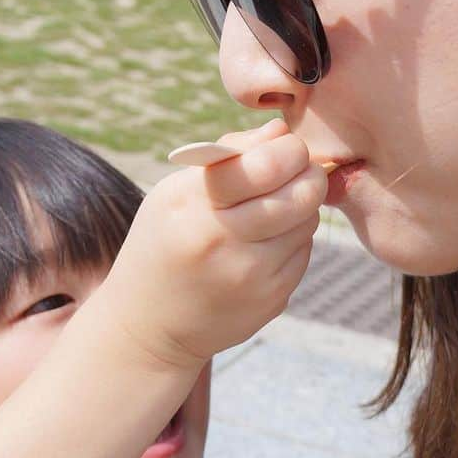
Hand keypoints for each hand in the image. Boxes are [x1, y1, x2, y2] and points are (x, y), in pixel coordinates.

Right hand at [100, 119, 325, 368]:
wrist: (149, 325)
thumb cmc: (163, 243)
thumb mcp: (174, 193)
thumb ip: (229, 156)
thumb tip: (280, 131)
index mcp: (195, 210)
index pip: (266, 165)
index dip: (288, 149)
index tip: (284, 147)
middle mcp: (226, 245)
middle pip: (302, 194)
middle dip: (308, 173)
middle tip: (296, 170)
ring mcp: (253, 278)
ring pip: (307, 221)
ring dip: (299, 207)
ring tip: (271, 209)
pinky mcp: (273, 301)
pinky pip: (303, 253)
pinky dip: (291, 240)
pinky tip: (262, 245)